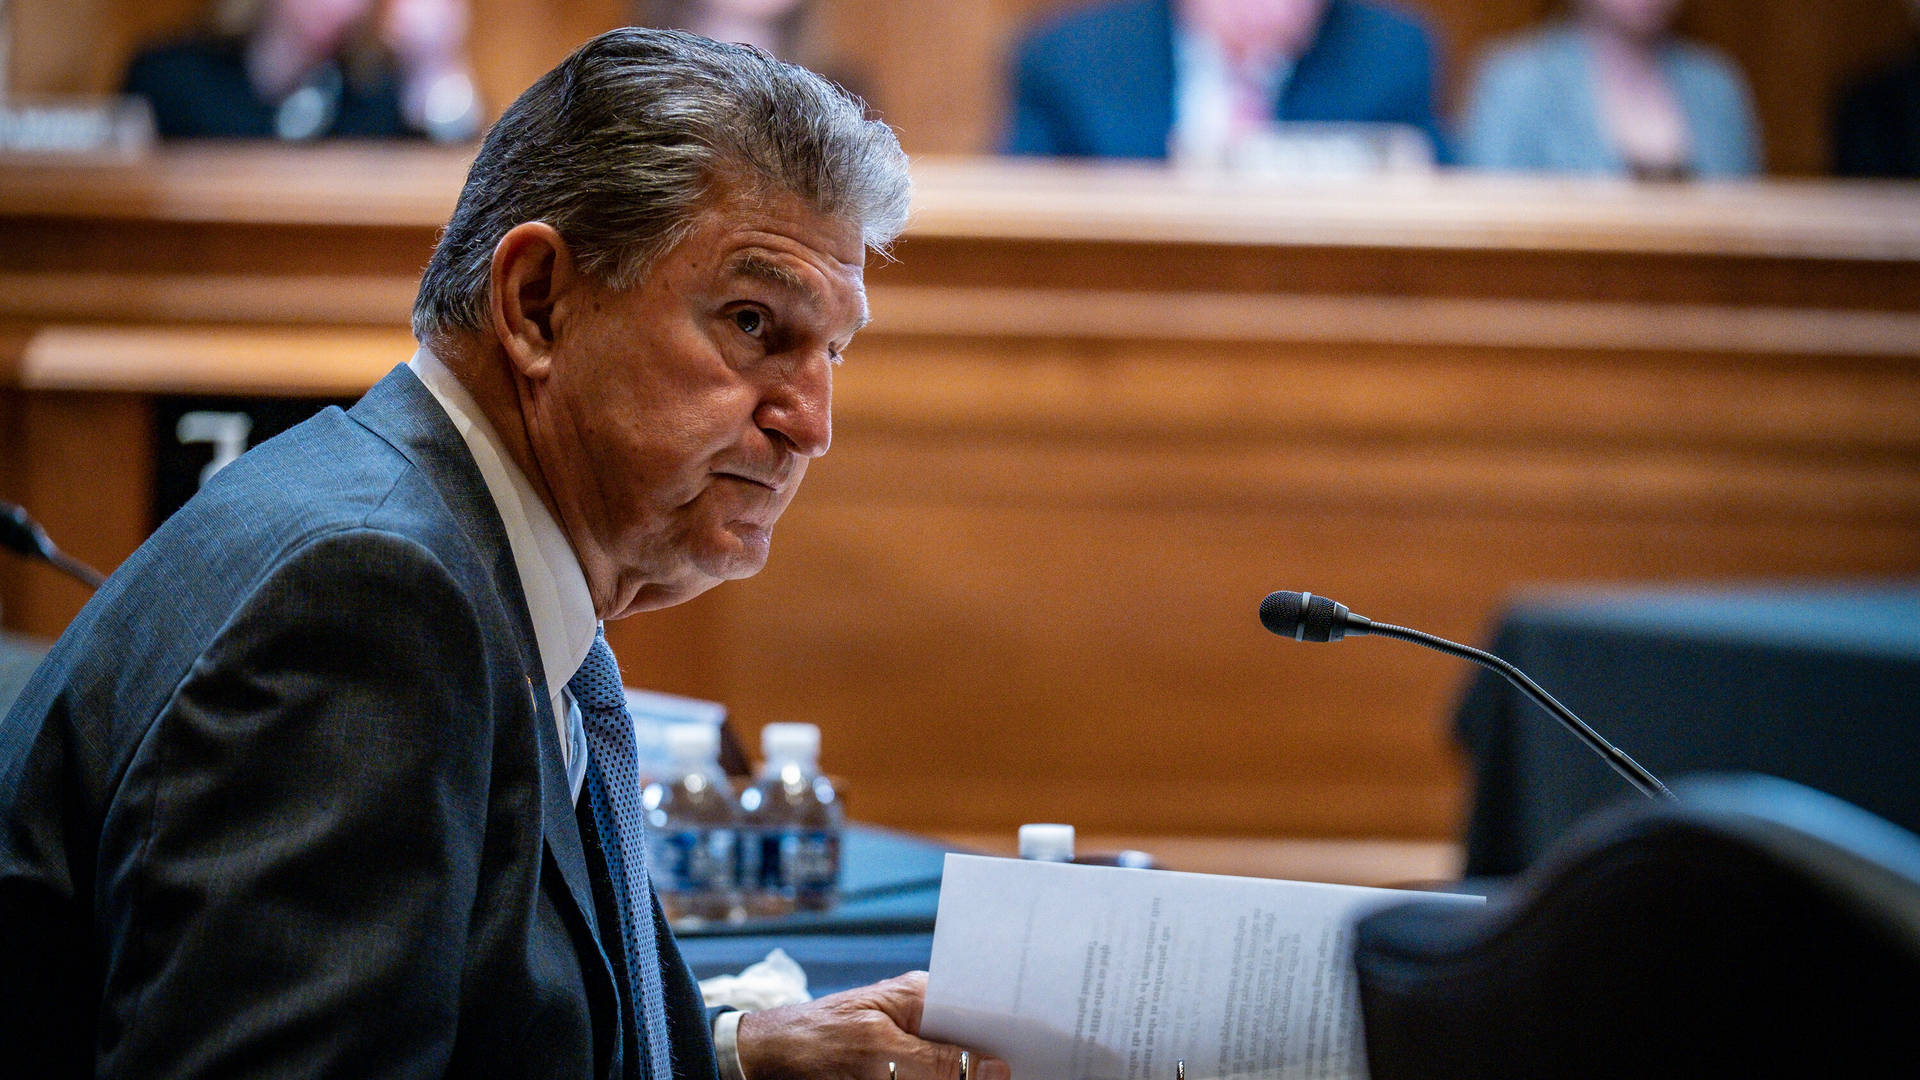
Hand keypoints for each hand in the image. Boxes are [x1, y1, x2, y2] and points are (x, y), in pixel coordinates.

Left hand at [735, 971, 1010, 1079]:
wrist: (758, 1063)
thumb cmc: (811, 1043)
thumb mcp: (875, 1053)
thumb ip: (935, 1062)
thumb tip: (998, 1070)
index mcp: (921, 996)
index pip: (983, 1004)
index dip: (1016, 1024)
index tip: (1049, 1043)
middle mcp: (922, 1020)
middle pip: (978, 1042)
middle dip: (1001, 1062)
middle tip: (1037, 1067)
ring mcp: (911, 1050)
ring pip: (959, 1068)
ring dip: (976, 1074)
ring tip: (1012, 1074)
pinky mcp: (898, 1073)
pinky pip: (935, 1078)